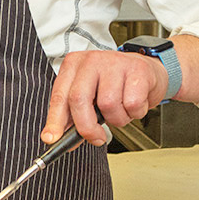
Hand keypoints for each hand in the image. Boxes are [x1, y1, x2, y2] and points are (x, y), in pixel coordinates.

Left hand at [41, 50, 168, 145]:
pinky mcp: (137, 70)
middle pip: (79, 99)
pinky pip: (132, 104)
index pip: (60, 95)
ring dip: (117, 119)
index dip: (54, 120)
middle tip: (96, 138)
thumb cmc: (115, 85)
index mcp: (74, 64)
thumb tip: (60, 138)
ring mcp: (115, 63)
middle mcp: (91, 60)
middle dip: (86, 127)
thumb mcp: (90, 96)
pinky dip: (134, 113)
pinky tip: (134, 105)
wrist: (147, 71)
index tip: (51, 139)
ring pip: (108, 105)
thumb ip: (74, 116)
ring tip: (121, 111)